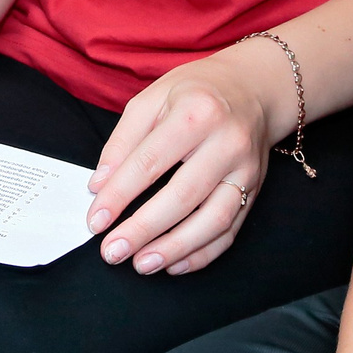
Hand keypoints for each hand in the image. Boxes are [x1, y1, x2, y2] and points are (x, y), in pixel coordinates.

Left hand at [86, 48, 274, 276]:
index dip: (119, 195)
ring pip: (213, 220)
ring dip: (175, 248)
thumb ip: (123, 142)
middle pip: (183, 195)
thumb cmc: (196, 91)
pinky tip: (174, 265)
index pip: (150, 162)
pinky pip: (231, 230)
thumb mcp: (152, 98)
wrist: (254, 87)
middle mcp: (227, 143)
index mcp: (196, 112)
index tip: (96, 221)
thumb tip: (99, 185)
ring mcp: (246, 170)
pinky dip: (203, 253)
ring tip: (141, 264)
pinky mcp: (256, 190)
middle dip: (143, 229)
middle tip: (113, 251)